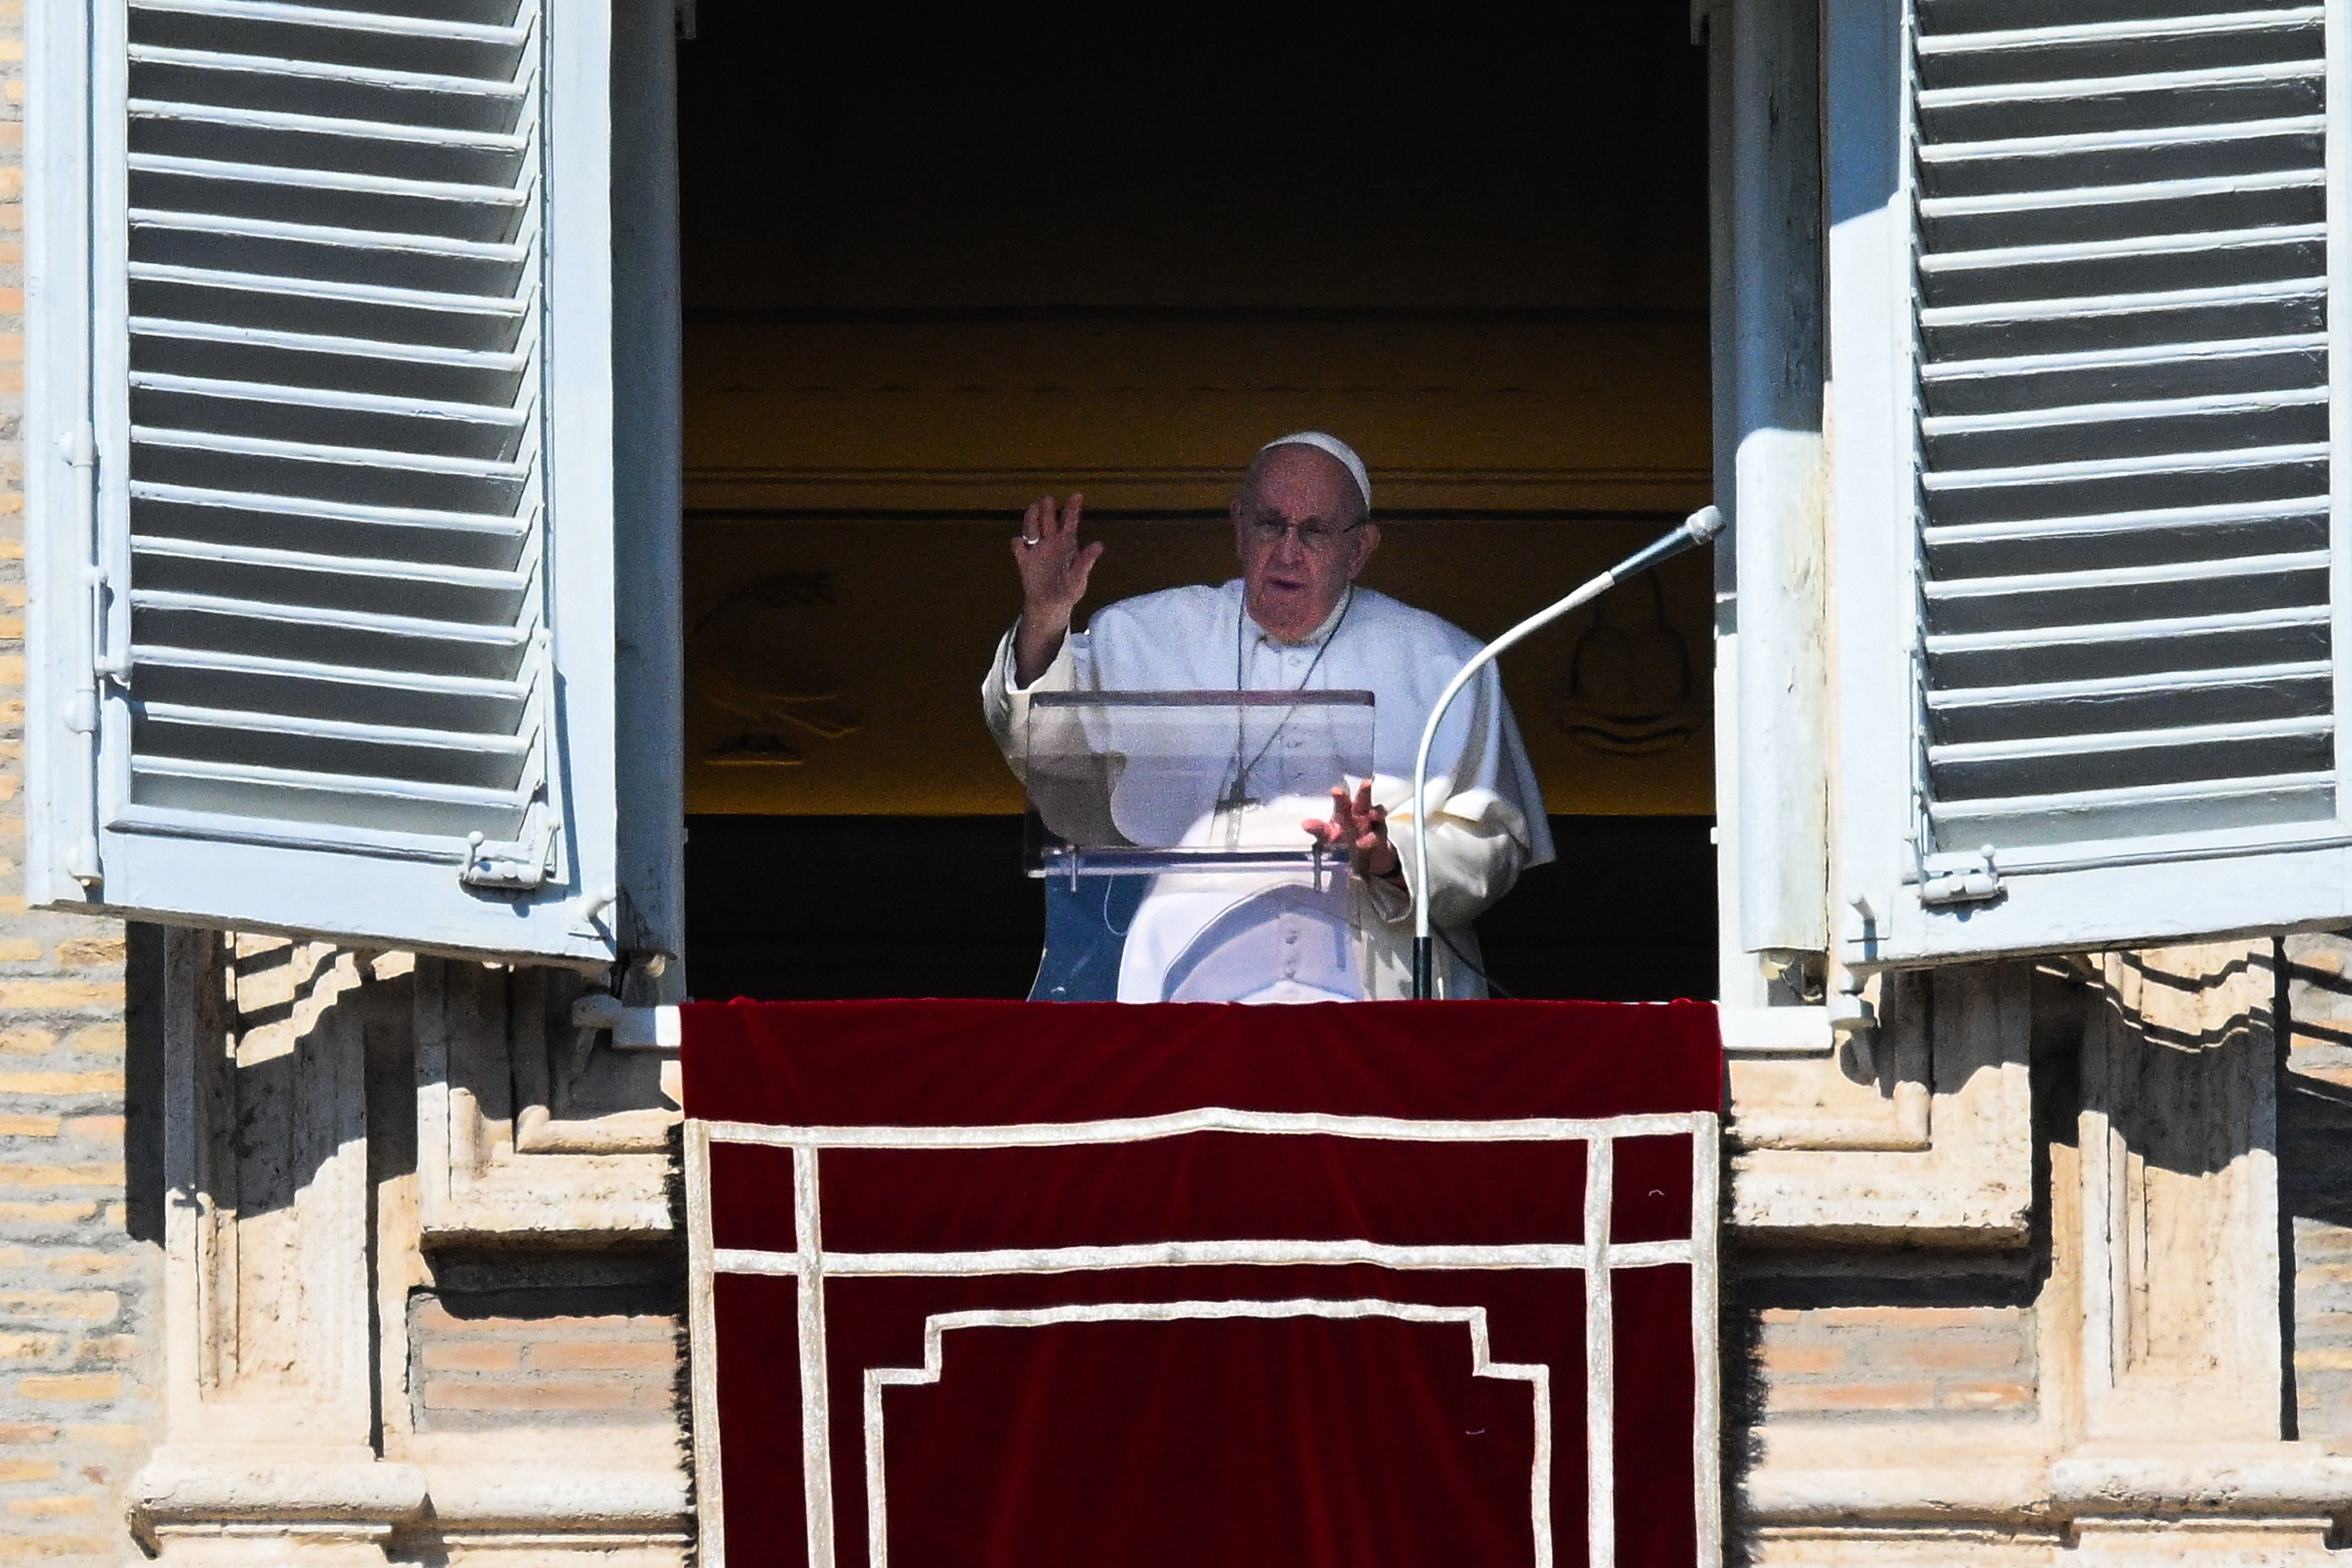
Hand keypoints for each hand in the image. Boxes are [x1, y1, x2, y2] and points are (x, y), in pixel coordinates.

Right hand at [1012, 494, 1104, 683]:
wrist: (1051, 605)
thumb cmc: (1069, 590)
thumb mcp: (1080, 577)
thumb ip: (1087, 561)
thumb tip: (1100, 545)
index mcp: (1067, 543)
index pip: (1070, 522)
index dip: (1073, 509)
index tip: (1077, 495)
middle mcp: (1051, 542)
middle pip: (1048, 520)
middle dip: (1047, 509)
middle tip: (1047, 500)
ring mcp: (1037, 549)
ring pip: (1031, 527)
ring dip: (1031, 519)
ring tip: (1034, 512)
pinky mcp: (1024, 560)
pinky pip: (1018, 547)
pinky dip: (1018, 543)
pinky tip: (1021, 543)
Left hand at [1303, 782, 1399, 882]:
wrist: (1363, 856)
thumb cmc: (1343, 840)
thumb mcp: (1328, 836)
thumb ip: (1319, 829)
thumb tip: (1305, 824)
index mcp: (1344, 811)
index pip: (1342, 800)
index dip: (1340, 795)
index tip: (1336, 791)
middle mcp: (1359, 813)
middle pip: (1363, 799)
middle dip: (1365, 792)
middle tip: (1367, 783)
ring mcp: (1373, 822)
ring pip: (1377, 812)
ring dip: (1377, 812)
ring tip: (1373, 815)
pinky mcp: (1381, 835)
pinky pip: (1380, 835)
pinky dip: (1374, 837)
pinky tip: (1367, 841)